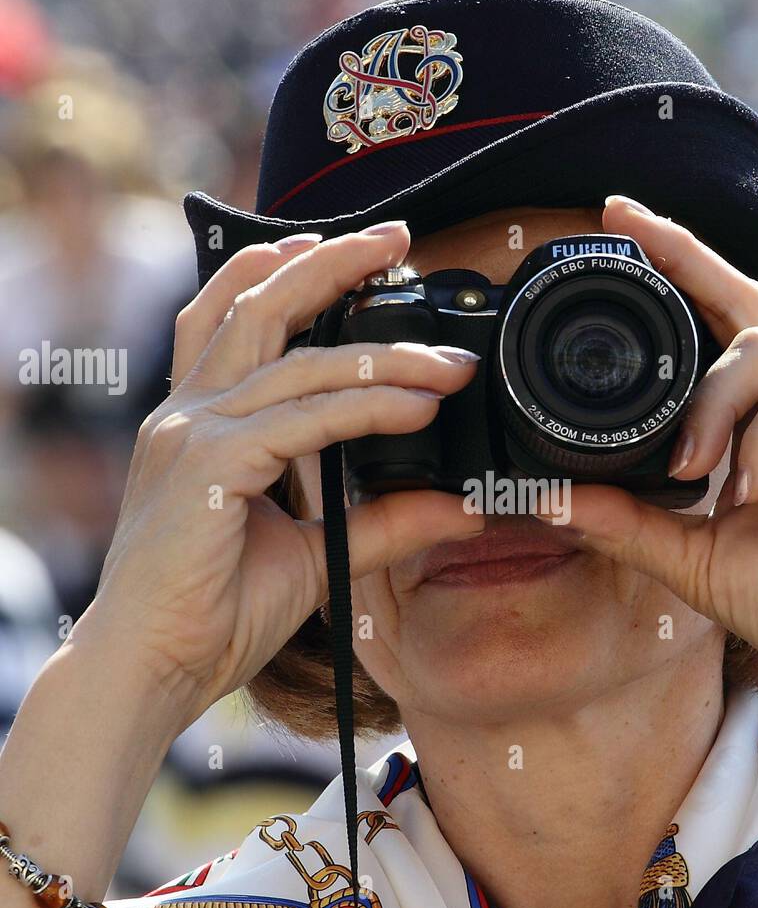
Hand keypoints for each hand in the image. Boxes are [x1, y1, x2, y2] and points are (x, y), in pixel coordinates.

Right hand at [85, 223, 483, 722]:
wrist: (154, 669)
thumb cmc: (214, 613)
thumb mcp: (315, 555)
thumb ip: (378, 523)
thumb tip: (453, 506)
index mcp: (201, 421)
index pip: (236, 315)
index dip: (290, 271)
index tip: (360, 254)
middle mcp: (190, 412)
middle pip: (258, 301)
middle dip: (331, 260)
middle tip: (400, 238)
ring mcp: (193, 432)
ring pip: (298, 360)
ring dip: (384, 353)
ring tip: (447, 360)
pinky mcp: (209, 465)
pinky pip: (304, 420)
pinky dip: (367, 408)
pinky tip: (418, 409)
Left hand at [559, 196, 757, 698]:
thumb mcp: (686, 555)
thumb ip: (624, 521)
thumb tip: (548, 497)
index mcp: (754, 420)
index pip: (709, 333)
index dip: (669, 280)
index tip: (614, 235)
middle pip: (741, 300)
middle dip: (684, 253)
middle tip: (627, 221)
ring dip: (711, 403)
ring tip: (690, 469)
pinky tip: (748, 491)